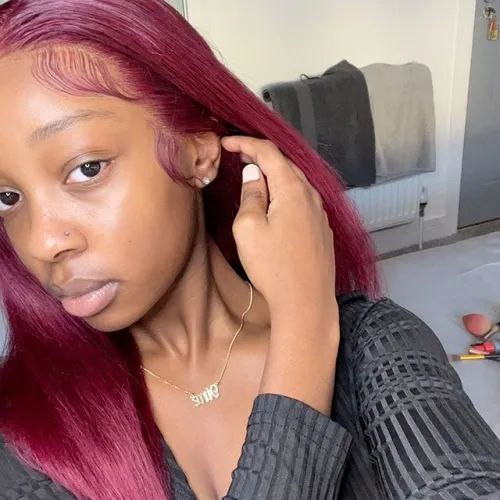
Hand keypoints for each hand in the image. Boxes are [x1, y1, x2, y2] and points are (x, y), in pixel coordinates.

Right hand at [221, 136, 337, 325]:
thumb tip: (254, 174)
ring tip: (255, 176)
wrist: (306, 303)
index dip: (246, 143)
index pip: (269, 152)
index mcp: (293, 190)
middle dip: (261, 155)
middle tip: (239, 155)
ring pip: (296, 183)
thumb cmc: (274, 267)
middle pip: (285, 164)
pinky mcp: (322, 230)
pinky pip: (303, 200)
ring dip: (275, 175)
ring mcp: (320, 214)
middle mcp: (312, 196)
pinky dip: (286, 193)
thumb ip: (251, 195)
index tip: (226, 143)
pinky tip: (277, 203)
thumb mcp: (249, 228)